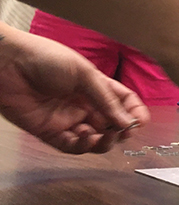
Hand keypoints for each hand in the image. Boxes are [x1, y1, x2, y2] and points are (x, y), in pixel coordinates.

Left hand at [0, 30, 149, 153]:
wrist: (9, 64)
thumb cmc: (45, 58)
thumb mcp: (84, 74)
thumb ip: (105, 99)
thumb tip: (126, 120)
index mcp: (95, 86)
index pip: (122, 102)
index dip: (133, 112)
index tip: (140, 122)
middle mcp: (83, 104)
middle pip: (109, 124)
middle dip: (120, 130)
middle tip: (124, 132)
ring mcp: (66, 119)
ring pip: (92, 138)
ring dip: (102, 141)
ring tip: (105, 136)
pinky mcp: (48, 131)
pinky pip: (69, 146)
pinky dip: (81, 146)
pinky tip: (84, 137)